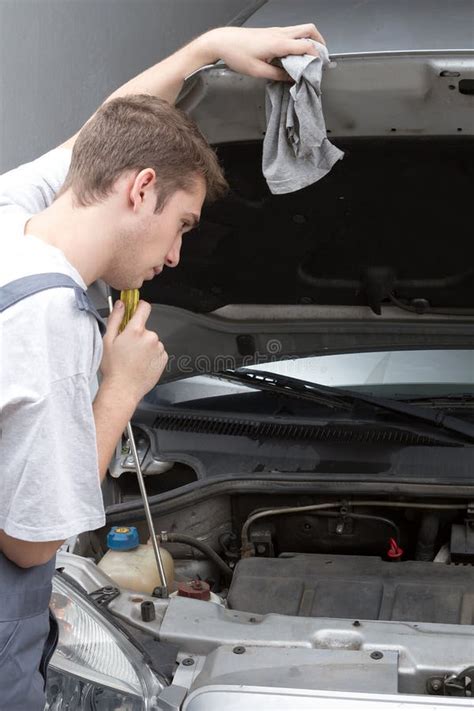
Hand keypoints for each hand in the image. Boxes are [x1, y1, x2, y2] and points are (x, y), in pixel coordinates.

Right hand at [100, 299, 167, 403]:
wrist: (123, 389)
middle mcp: (150, 337)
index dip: (139, 307)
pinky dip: (151, 355)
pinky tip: (141, 363)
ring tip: (133, 359)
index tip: (136, 310)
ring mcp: (159, 348)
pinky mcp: (163, 359)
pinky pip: (157, 351)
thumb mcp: (107, 340)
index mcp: (136, 330)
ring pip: (151, 341)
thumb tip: (120, 305)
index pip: (144, 307)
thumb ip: (115, 319)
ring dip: (145, 346)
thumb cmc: (114, 368)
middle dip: (137, 334)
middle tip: (127, 347)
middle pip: (145, 328)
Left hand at [201, 24, 324, 81]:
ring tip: (310, 57)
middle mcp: (280, 34)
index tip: (320, 67)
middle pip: (309, 29)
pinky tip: (295, 54)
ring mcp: (276, 31)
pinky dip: (299, 41)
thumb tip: (291, 78)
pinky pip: (292, 33)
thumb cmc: (237, 54)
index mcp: (278, 43)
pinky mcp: (271, 32)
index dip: (316, 56)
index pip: (305, 46)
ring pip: (301, 29)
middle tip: (321, 57)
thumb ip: (277, 75)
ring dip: (310, 40)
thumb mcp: (258, 71)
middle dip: (320, 42)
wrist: (222, 41)